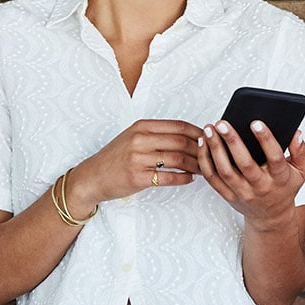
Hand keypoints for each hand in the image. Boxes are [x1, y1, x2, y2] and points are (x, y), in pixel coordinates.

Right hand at [65, 118, 201, 214]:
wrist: (92, 176)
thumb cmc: (116, 157)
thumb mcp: (134, 137)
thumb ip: (158, 134)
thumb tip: (189, 134)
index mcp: (142, 126)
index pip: (179, 126)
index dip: (198, 132)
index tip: (210, 138)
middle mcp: (140, 139)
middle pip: (182, 142)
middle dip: (201, 149)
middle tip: (212, 156)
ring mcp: (138, 158)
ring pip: (178, 159)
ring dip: (196, 165)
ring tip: (204, 169)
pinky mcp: (138, 177)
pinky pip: (169, 177)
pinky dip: (184, 178)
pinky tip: (190, 178)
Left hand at [198, 119, 304, 225]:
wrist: (271, 216)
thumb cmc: (284, 188)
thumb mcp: (301, 171)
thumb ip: (301, 151)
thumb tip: (296, 133)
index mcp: (279, 178)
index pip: (274, 157)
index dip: (266, 140)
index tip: (256, 122)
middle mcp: (260, 187)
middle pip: (244, 164)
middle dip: (232, 141)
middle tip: (222, 123)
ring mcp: (242, 193)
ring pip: (224, 171)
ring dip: (214, 149)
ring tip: (209, 130)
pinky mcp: (228, 195)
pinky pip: (212, 178)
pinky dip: (205, 160)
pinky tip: (203, 143)